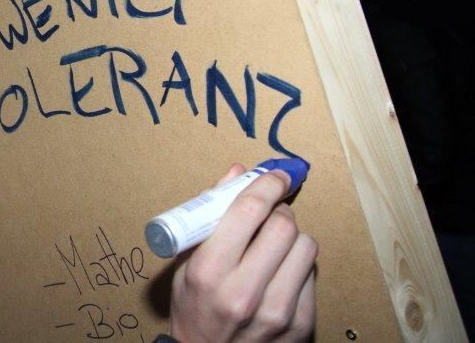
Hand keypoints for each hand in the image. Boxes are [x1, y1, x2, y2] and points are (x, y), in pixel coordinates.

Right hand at [168, 164, 316, 341]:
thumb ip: (210, 215)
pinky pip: (312, 274)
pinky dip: (298, 265)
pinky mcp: (299, 325)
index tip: (275, 175)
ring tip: (275, 245)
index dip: (266, 184)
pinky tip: (281, 271)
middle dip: (279, 210)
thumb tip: (238, 173)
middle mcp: (243, 292)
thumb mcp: (188, 262)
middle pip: (283, 226)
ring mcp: (275, 312)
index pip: (249, 211)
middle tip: (271, 212)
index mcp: (209, 271)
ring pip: (304, 247)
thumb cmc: (194, 308)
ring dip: (292, 237)